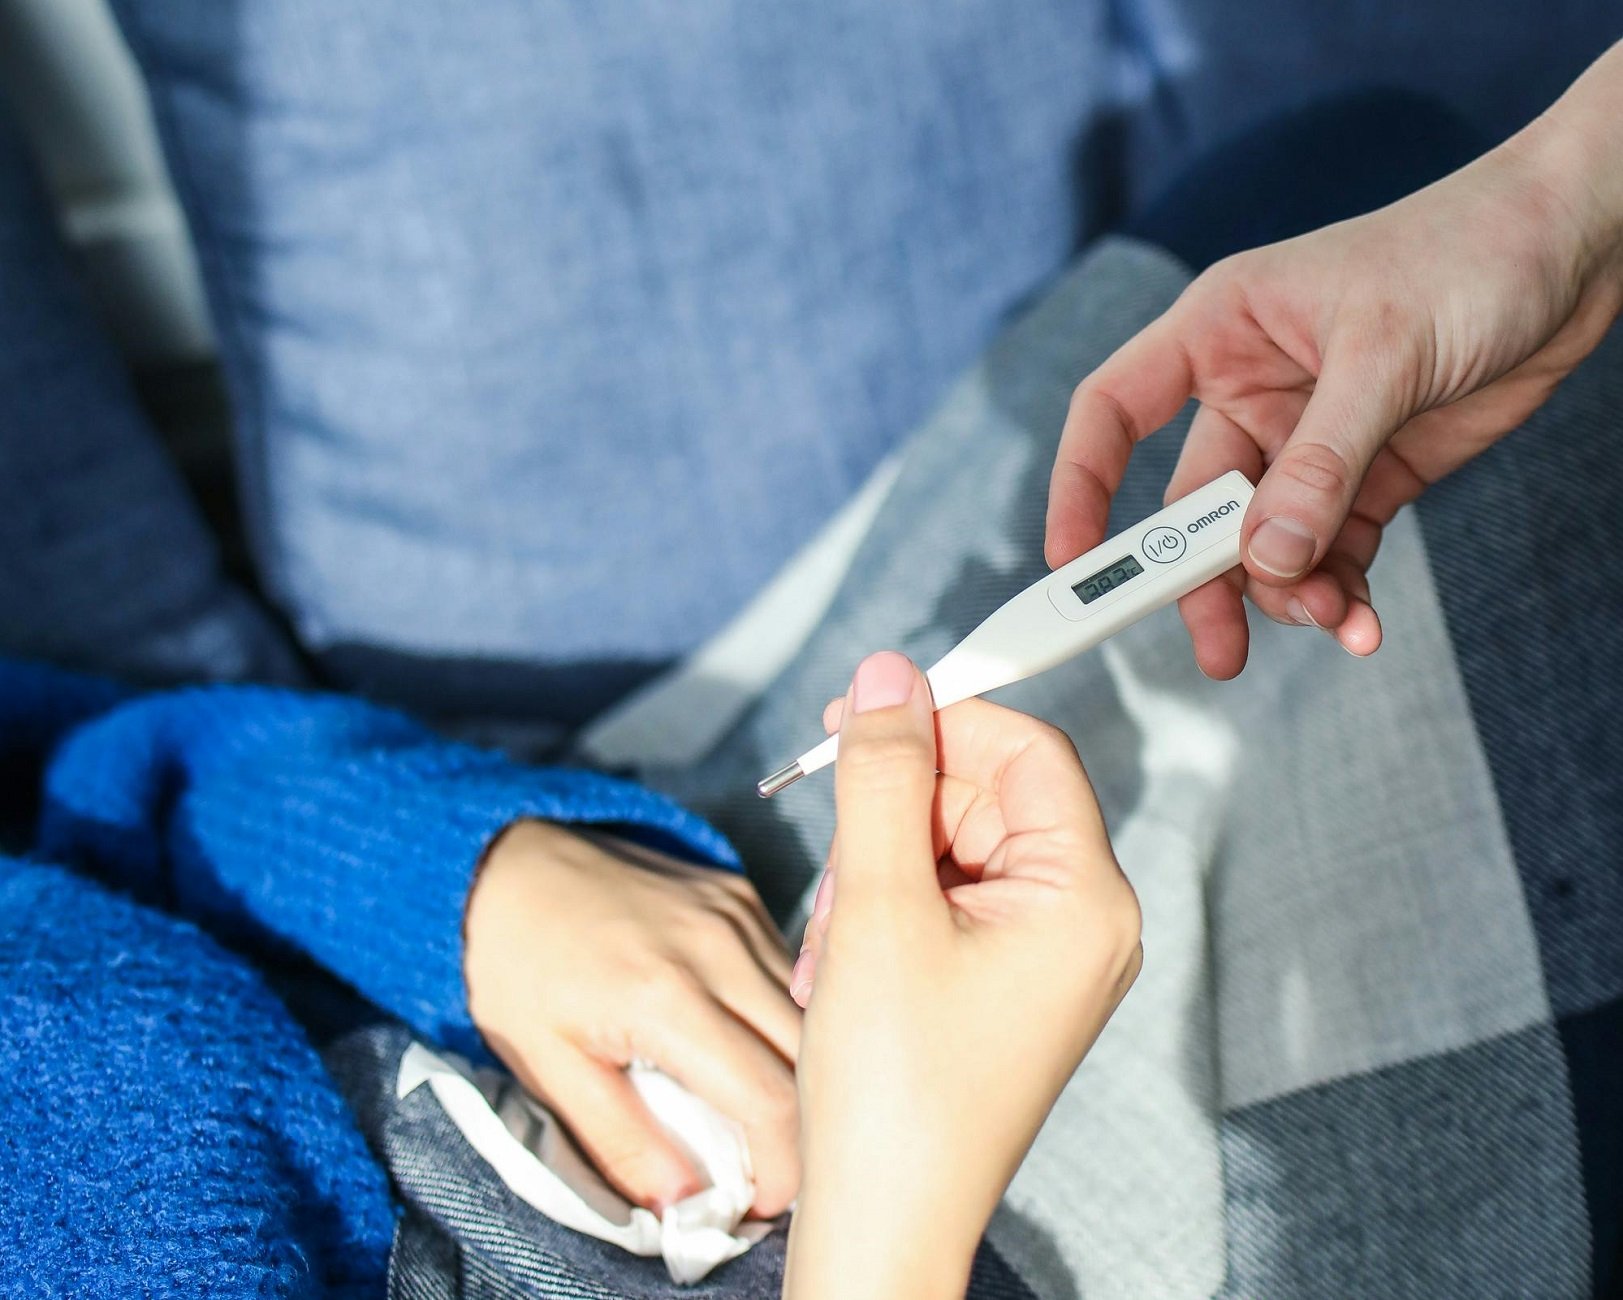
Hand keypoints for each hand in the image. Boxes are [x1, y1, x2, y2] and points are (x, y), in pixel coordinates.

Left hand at [463, 821, 800, 1214]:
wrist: (505, 865)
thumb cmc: (517, 971)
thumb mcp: (548, 1068)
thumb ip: (621, 1141)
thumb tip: (686, 1205)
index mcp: (666, 997)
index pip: (769, 1099)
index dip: (781, 1168)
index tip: (759, 1203)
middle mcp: (718, 947)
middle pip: (809, 1055)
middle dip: (804, 1124)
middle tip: (770, 1165)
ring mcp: (736, 913)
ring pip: (812, 1009)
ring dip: (802, 1068)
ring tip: (763, 1109)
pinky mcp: (740, 894)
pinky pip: (791, 969)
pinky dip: (786, 1017)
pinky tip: (752, 1043)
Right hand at [783, 652, 1141, 1298]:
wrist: (882, 1220)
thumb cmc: (894, 1087)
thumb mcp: (877, 906)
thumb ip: (884, 776)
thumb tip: (891, 674)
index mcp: (1084, 898)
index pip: (1029, 752)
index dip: (944, 721)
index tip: (861, 716)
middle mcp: (1080, 922)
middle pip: (986, 796)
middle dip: (896, 810)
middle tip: (829, 841)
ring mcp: (1042, 956)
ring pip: (951, 846)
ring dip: (876, 866)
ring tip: (835, 940)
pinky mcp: (1002, 981)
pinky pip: (944, 899)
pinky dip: (883, 908)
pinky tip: (843, 959)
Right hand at [1047, 43, 1622, 677]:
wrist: (1581, 245)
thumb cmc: (1470, 251)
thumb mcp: (1387, 354)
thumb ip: (1321, 462)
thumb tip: (1266, 561)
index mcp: (1221, 330)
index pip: (1113, 410)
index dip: (1081, 484)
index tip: (1074, 561)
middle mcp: (1250, 388)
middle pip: (1193, 505)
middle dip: (1204, 580)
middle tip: (1219, 649)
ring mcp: (1307, 438)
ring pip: (1263, 541)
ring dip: (1289, 592)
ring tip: (1338, 618)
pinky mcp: (1365, 475)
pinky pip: (1329, 550)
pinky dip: (1340, 591)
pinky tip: (1361, 620)